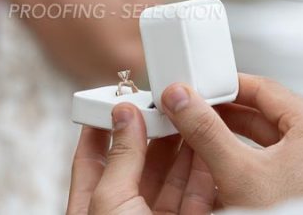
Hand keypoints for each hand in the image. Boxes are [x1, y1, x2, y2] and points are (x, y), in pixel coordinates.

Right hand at [67, 75, 302, 214]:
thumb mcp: (238, 172)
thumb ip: (205, 131)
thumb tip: (183, 102)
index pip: (262, 87)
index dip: (224, 86)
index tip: (199, 90)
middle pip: (267, 111)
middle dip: (227, 113)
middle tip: (197, 113)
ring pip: (273, 136)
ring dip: (238, 135)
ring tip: (207, 138)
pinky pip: (282, 158)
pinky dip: (254, 156)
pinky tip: (232, 165)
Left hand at [67, 105, 217, 214]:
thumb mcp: (112, 201)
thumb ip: (121, 157)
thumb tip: (124, 114)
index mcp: (92, 208)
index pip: (91, 159)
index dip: (102, 127)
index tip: (117, 100)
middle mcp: (125, 214)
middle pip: (139, 164)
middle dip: (154, 132)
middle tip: (166, 103)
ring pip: (172, 179)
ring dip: (184, 147)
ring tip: (193, 115)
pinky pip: (199, 196)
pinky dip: (205, 172)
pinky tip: (210, 148)